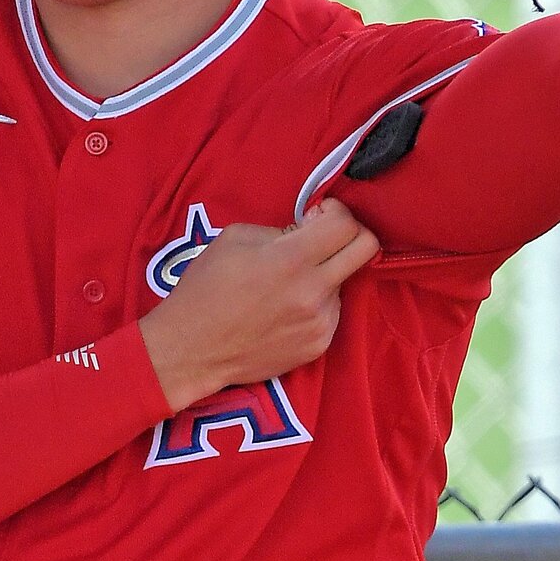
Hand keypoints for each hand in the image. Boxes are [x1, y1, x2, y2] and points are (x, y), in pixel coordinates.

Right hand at [138, 198, 378, 410]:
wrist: (192, 349)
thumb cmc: (206, 288)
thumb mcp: (235, 238)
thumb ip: (281, 229)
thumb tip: (310, 228)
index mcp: (292, 259)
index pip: (347, 224)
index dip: (335, 211)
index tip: (316, 216)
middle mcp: (314, 292)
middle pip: (368, 248)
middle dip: (350, 234)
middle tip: (324, 238)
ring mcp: (320, 322)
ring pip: (345, 281)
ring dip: (326, 273)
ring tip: (288, 283)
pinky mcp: (318, 345)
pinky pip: (332, 312)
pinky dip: (316, 303)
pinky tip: (285, 308)